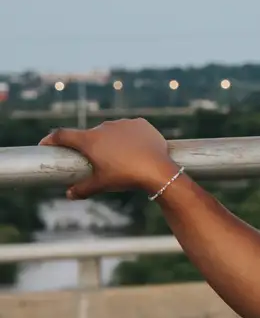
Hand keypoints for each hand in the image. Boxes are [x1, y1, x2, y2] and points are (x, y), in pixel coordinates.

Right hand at [39, 119, 176, 198]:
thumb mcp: (101, 185)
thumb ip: (82, 189)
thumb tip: (69, 194)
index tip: (46, 144)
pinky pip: (130, 129)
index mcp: (90, 140)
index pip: (63, 135)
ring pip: (111, 131)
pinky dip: (128, 137)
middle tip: (94, 161)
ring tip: (118, 158)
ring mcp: (123, 123)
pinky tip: (134, 149)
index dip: (51, 140)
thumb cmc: (125, 176)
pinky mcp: (140, 123)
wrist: (157, 169)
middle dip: (89, 146)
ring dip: (110, 141)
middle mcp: (104, 127)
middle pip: (90, 135)